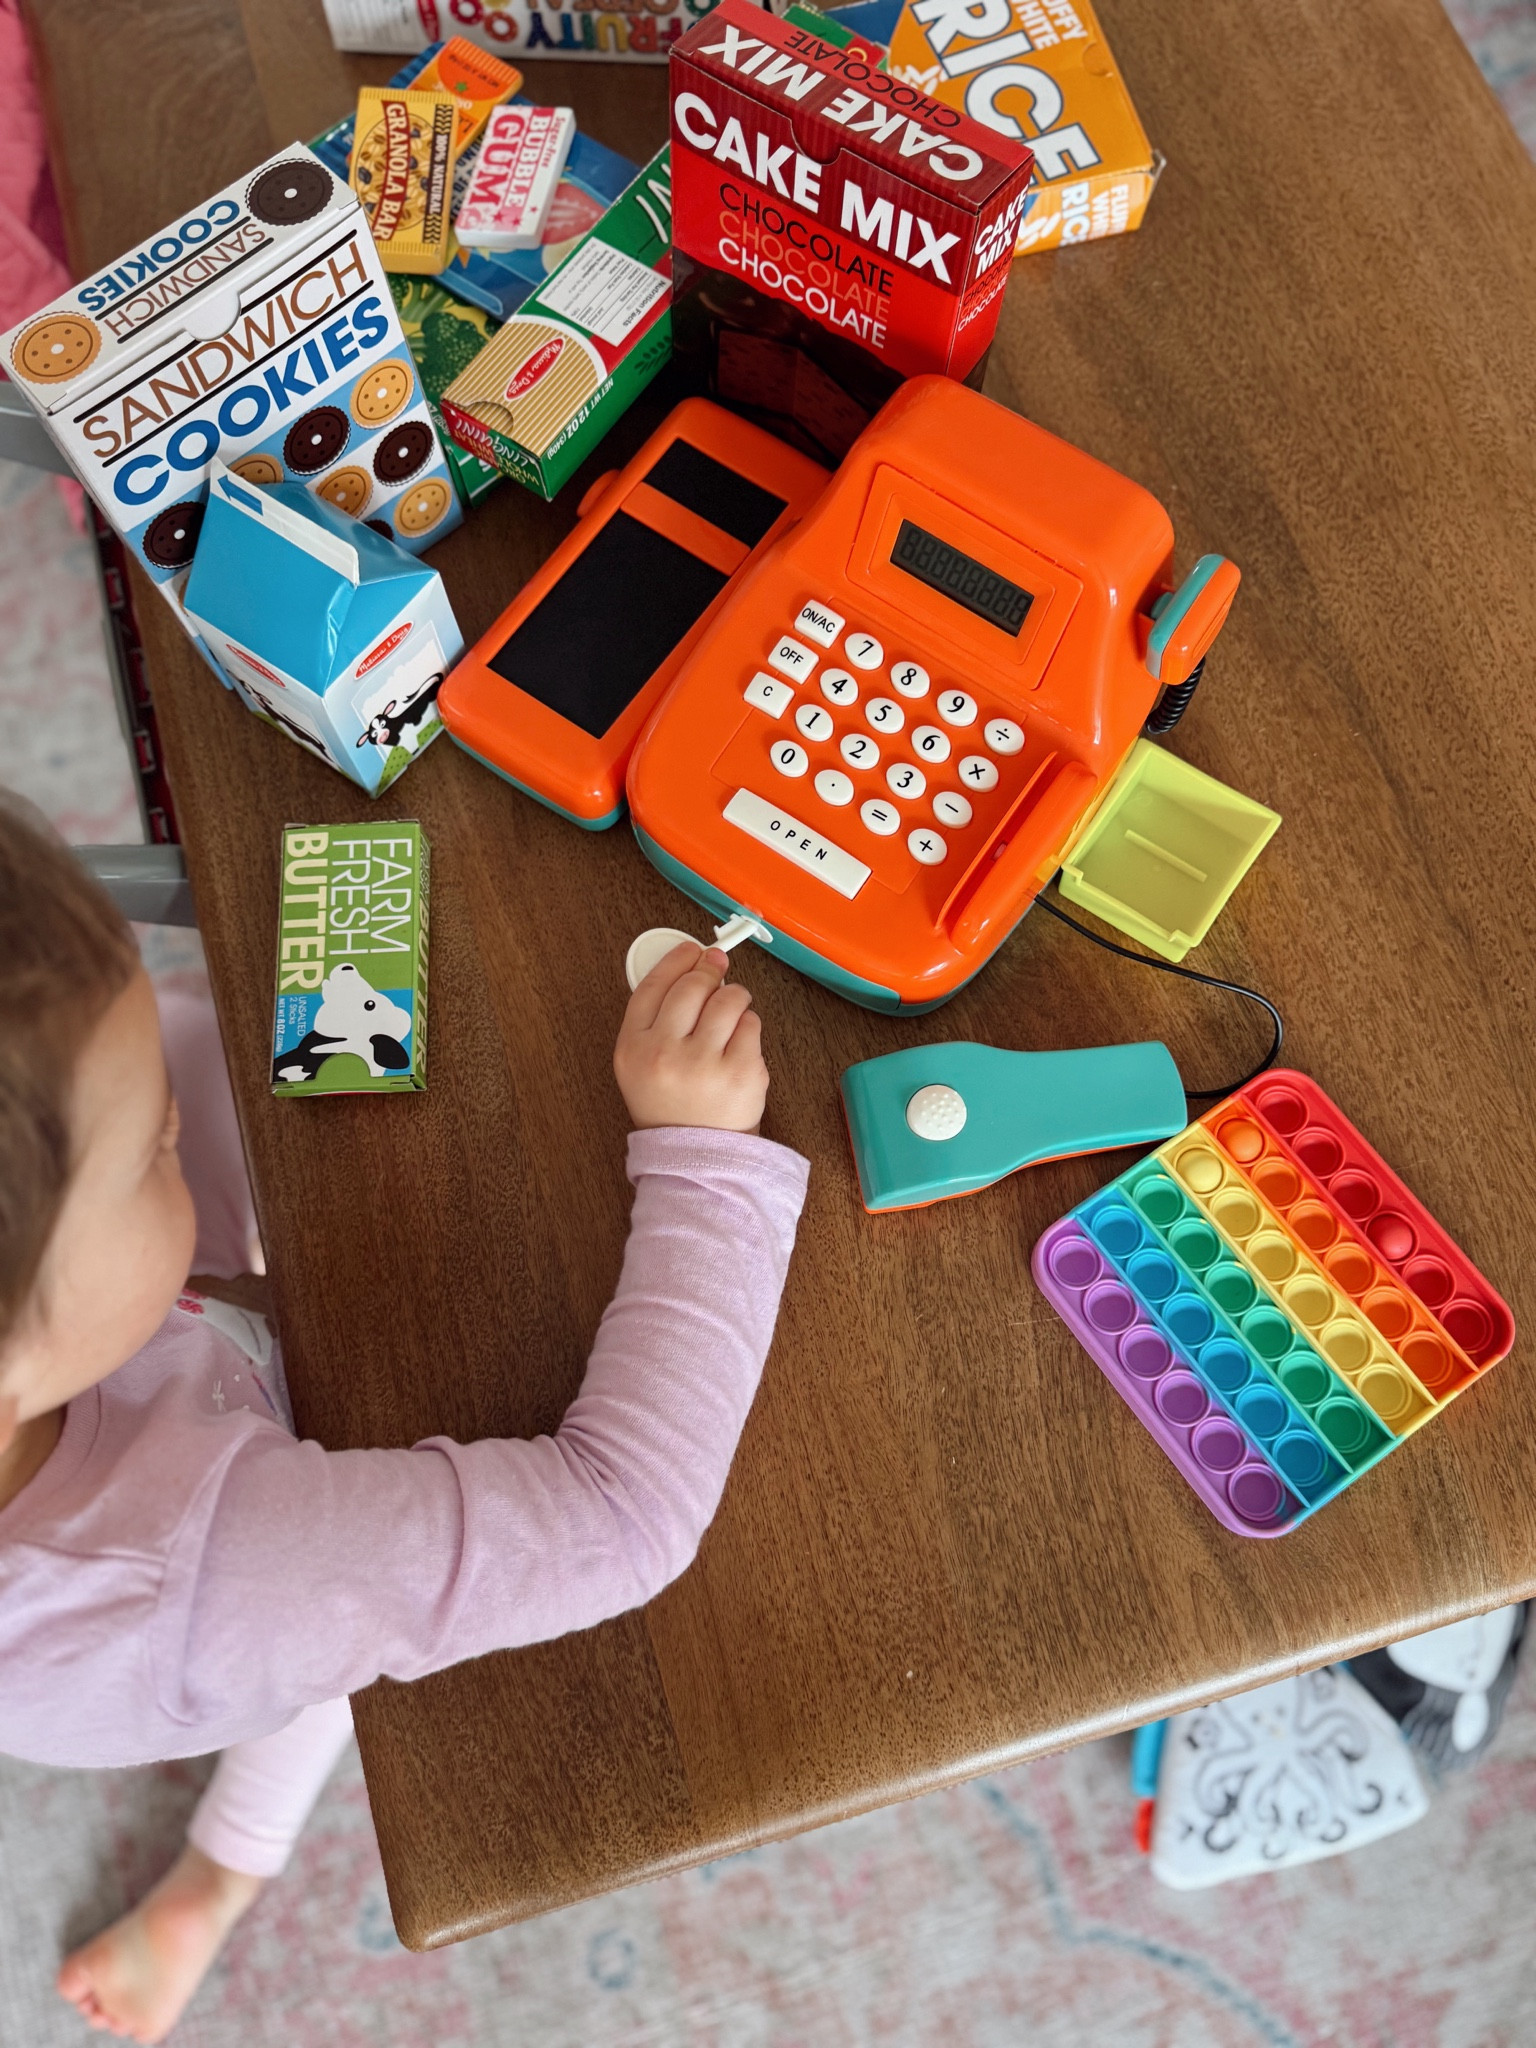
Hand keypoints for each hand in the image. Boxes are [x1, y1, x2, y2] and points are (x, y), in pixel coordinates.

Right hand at [614, 942, 767, 1132]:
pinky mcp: (740, 1072)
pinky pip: (751, 1024)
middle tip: (717, 970)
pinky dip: (748, 1027)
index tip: (691, 951)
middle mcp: (664, 1054)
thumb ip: (657, 1016)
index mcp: (633, 1048)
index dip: (675, 960)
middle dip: (709, 972)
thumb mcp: (642, 1063)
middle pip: (692, 986)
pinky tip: (738, 1045)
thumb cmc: (672, 1105)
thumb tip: (693, 963)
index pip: (652, 986)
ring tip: (730, 1014)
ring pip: (729, 998)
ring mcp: (704, 1064)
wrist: (697, 1157)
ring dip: (734, 997)